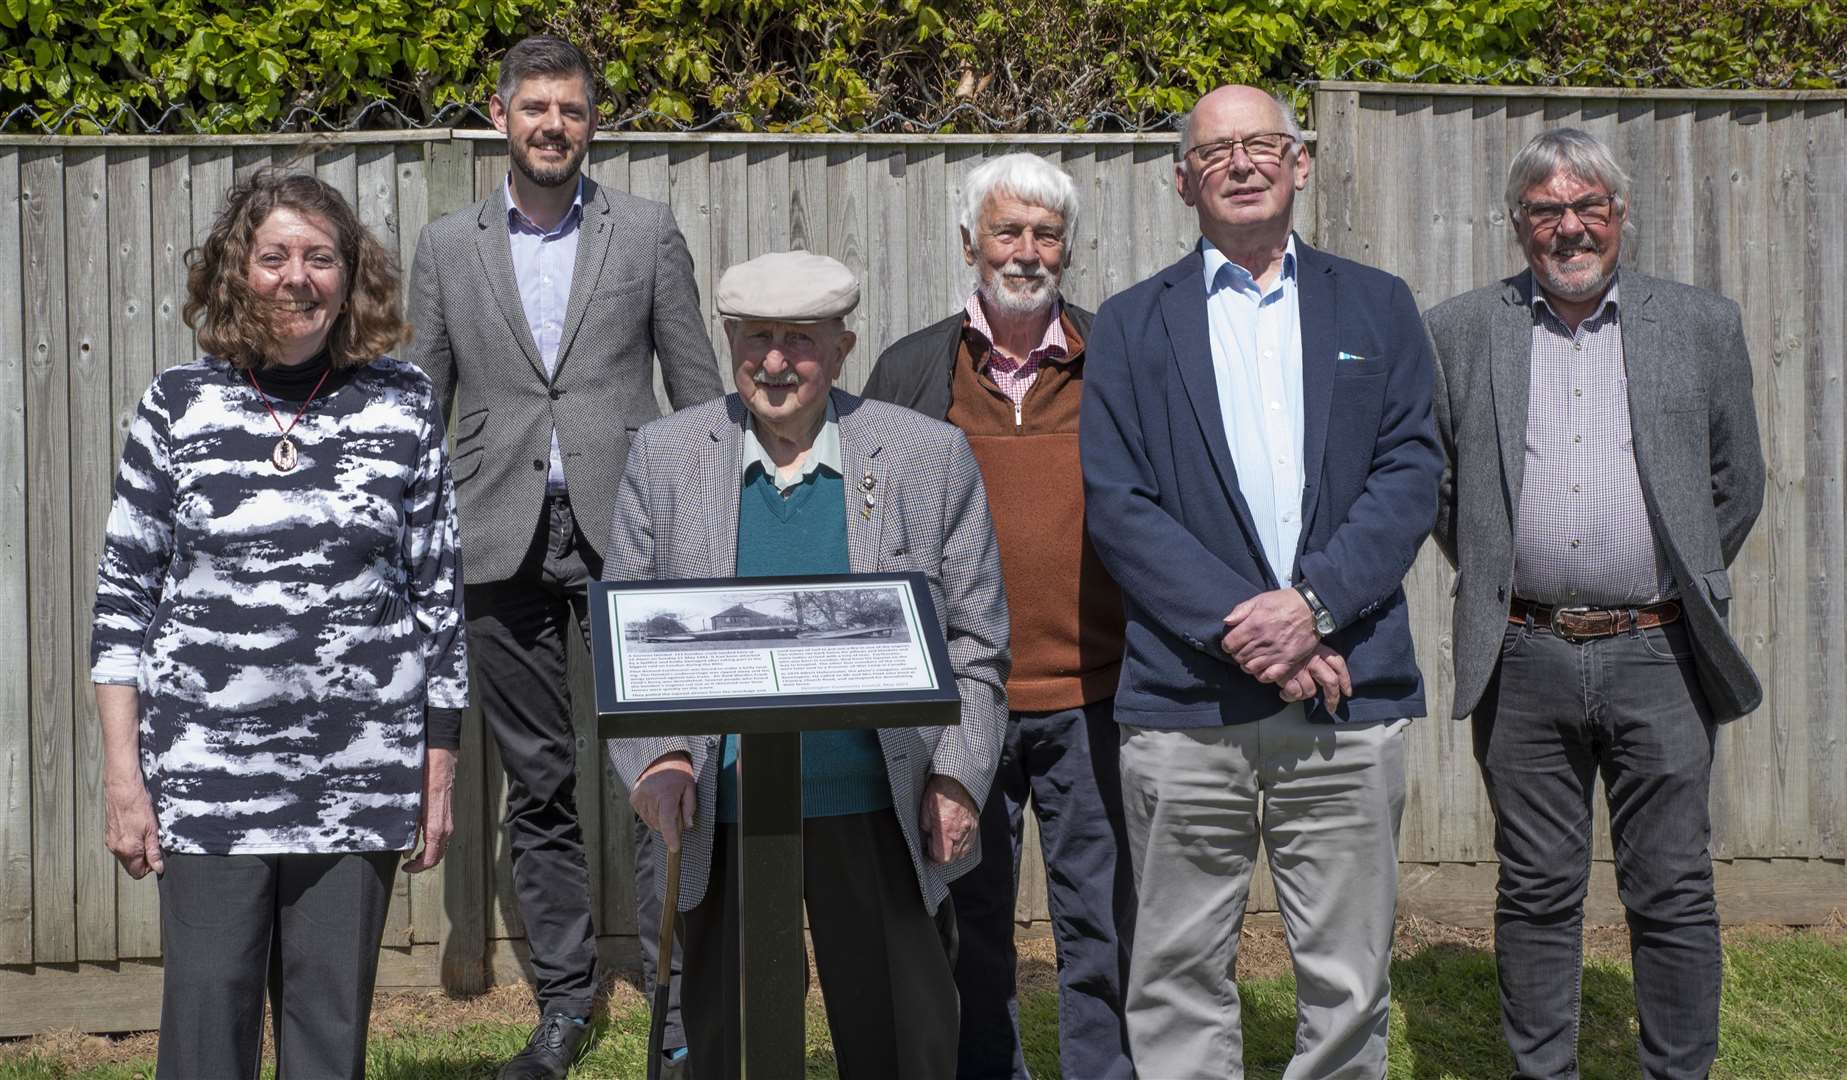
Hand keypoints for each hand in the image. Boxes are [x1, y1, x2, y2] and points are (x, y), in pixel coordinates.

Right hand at [104, 775, 163, 878]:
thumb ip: (154, 851)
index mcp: (128, 850)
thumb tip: (158, 868)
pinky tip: (136, 830)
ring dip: (137, 851)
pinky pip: (121, 847)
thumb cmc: (137, 806)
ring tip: (145, 834)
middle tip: (153, 843)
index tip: (157, 856)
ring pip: (126, 856)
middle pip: (131, 866)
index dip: (150, 867)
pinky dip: (130, 843)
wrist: (122, 789)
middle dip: (144, 859)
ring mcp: (111, 842)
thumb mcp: (152, 829)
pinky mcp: (109, 834)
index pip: (138, 873)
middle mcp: (116, 849)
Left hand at [403, 747, 455, 872]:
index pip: (431, 859)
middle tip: (408, 865)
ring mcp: (449, 822)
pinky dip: (433, 844)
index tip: (405, 868)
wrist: (440, 760)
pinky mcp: (448, 815)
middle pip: (438, 856)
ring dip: (428, 854)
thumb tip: (406, 849)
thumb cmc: (426, 778)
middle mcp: (446, 828)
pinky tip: (420, 839)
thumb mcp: (411, 807)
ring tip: (412, 854)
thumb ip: (409, 831)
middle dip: (423, 864)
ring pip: (441, 847)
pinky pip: (442, 837)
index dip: (417, 868)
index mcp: (436, 828)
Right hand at [631, 752, 696, 852]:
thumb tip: (687, 826)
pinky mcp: (633, 800)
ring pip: (652, 823)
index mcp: (665, 795)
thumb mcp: (690, 787)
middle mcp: (649, 797)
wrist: (659, 760)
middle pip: (661, 825)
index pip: (667, 821)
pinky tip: (657, 802)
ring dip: (661, 819)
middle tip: (676, 809)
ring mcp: (639, 799)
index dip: (671, 837)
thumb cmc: (677, 774)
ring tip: (665, 803)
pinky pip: (645, 817)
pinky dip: (652, 815)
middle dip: (671, 823)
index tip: (674, 848)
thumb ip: (690, 807)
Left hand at [920, 775, 978, 863]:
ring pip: (962, 853)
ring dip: (952, 850)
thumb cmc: (941, 791)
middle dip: (942, 854)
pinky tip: (954, 835)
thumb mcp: (925, 809)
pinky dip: (961, 844)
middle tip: (934, 842)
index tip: (928, 846)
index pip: (942, 858)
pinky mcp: (975, 826)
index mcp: (946, 828)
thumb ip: (925, 828)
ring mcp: (970, 830)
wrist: (958, 779)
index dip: (932, 855)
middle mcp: (960, 832)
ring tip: (944, 838)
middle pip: (953, 858)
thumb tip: (925, 840)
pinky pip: (969, 844)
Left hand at [1222, 587, 1319, 681]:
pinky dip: (1262, 675)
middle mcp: (1262, 641)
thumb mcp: (1260, 599)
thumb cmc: (1284, 602)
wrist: (1312, 608)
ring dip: (1247, 664)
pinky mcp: (1287, 661)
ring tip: (1251, 658)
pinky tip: (1262, 668)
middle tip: (1242, 650)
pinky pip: (1268, 676)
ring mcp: (1275, 653)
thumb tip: (1226, 622)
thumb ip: (1240, 611)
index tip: (1231, 642)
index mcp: (1253, 625)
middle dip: (1237, 654)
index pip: (1229, 643)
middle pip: (1238, 657)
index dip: (1227, 644)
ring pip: (1250, 668)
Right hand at [1269, 645, 1352, 711]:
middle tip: (1331, 708)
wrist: (1260, 637)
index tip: (1348, 692)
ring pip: (1310, 691)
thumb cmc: (1280, 641)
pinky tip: (1283, 693)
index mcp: (1317, 648)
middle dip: (1333, 698)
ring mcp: (1299, 667)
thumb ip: (1311, 653)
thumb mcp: (1300, 644)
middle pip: (1330, 681)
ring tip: (1294, 691)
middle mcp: (1311, 658)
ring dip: (1302, 695)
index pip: (1337, 663)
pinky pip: (1294, 693)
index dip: (1345, 679)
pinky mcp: (1286, 675)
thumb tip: (1324, 676)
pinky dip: (1289, 696)